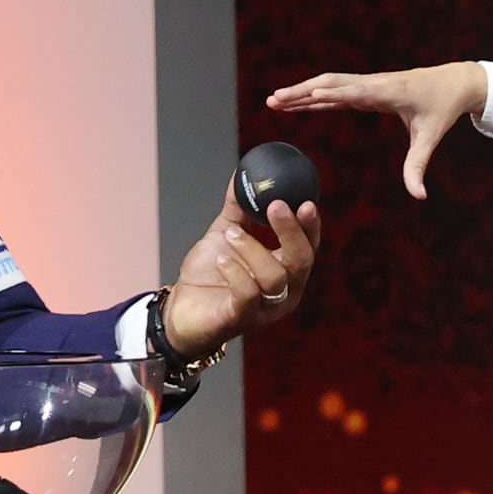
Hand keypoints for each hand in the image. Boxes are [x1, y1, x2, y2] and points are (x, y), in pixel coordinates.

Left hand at [161, 181, 321, 359]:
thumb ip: (237, 208)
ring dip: (252, 249)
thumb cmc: (209, 273)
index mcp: (286, 269)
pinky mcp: (242, 319)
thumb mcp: (225, 234)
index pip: (309, 246)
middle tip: (276, 205)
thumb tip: (241, 174)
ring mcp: (265, 308)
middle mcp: (284, 291)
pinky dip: (235, 272)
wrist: (181, 308)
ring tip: (230, 233)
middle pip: (301, 261)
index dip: (310, 225)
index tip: (305, 202)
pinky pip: (247, 295)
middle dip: (291, 232)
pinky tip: (221, 259)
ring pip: (274, 277)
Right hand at [265, 62, 487, 199]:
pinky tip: (296, 103)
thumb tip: (419, 196)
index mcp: (388, 92)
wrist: (452, 83)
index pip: (354, 92)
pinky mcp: (365, 88)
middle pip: (331, 83)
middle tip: (274, 99)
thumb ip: (418, 167)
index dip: (332, 94)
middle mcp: (373, 83)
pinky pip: (335, 90)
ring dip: (301, 91)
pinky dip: (314, 95)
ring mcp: (367, 83)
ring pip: (328, 83)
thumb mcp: (430, 138)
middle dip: (302, 91)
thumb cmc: (441, 109)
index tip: (308, 96)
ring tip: (274, 101)